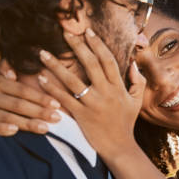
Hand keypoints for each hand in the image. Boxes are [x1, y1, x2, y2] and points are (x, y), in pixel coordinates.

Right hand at [0, 60, 61, 135]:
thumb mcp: (5, 82)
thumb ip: (17, 72)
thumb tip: (30, 63)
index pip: (22, 90)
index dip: (40, 97)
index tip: (57, 104)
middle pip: (17, 103)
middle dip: (39, 111)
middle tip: (57, 118)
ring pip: (6, 115)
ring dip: (26, 122)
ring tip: (45, 128)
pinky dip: (0, 128)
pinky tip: (14, 131)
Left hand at [37, 28, 145, 158]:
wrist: (119, 147)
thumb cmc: (126, 123)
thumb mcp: (137, 102)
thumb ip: (137, 82)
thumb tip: (133, 65)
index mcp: (118, 87)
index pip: (108, 60)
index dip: (98, 44)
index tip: (87, 31)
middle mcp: (106, 93)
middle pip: (91, 64)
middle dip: (77, 47)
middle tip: (65, 33)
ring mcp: (93, 105)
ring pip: (73, 81)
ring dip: (56, 66)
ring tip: (43, 53)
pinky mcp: (81, 116)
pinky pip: (64, 99)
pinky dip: (51, 88)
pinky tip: (40, 78)